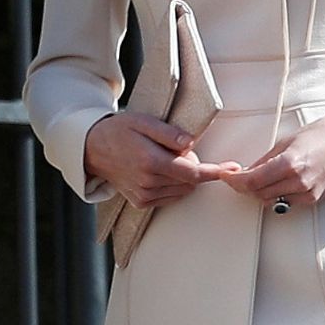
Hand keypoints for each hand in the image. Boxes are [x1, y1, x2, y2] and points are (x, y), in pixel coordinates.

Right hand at [82, 112, 238, 208]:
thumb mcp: (143, 121)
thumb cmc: (118, 131)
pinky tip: (158, 172)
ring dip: (182, 177)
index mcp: (151, 162)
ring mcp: (144, 195)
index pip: (193, 172)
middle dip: (192, 166)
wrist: (92, 149)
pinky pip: (170, 197)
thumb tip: (191, 144)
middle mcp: (148, 182)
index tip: (232, 169)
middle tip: (176, 149)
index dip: (215, 171)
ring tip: (163, 159)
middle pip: (190, 181)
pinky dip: (173, 186)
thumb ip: (168, 133)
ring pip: (182, 190)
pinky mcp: (141, 202)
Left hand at [223, 114, 324, 211]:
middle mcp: (299, 182)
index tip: (225, 175)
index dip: (233, 180)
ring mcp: (307, 193)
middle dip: (242, 186)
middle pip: (257, 193)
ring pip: (269, 200)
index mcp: (289, 163)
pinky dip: (273, 195)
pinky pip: (284, 202)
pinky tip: (273, 184)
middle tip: (235, 175)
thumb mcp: (283, 143)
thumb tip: (242, 173)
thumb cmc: (315, 137)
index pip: (251, 181)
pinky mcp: (313, 200)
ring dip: (257, 192)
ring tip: (253, 178)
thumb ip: (262, 161)